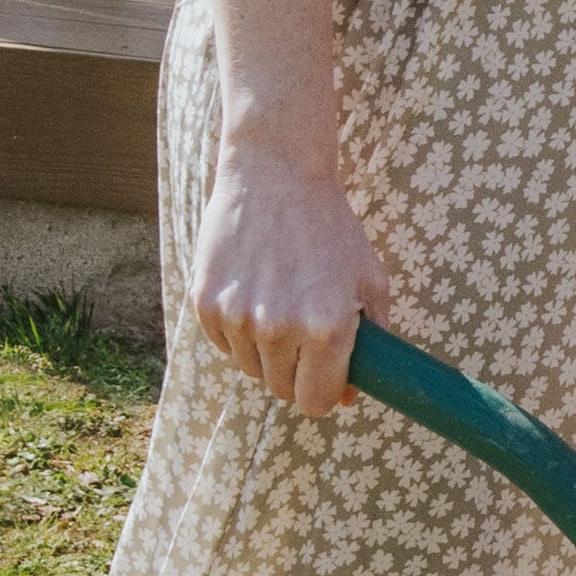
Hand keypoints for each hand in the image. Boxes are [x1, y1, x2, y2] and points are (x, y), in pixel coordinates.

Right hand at [186, 142, 392, 411]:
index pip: (316, 401)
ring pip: (251, 369)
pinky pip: (224, 345)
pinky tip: (253, 292)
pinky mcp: (204, 302)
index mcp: (327, 327)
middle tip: (304, 335)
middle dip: (296, 374)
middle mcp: (278, 328)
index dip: (323, 394)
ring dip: (267, 352)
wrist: (275, 174)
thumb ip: (370, 342)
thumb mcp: (371, 280)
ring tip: (278, 303)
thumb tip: (346, 397)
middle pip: (281, 391)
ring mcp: (237, 316)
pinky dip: (238, 333)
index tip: (324, 378)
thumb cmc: (331, 228)